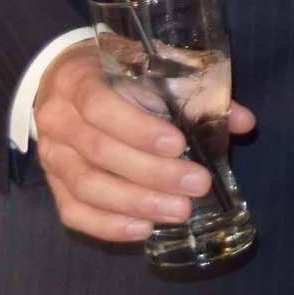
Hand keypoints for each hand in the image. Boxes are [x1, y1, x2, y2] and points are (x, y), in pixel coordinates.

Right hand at [31, 47, 256, 240]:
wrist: (63, 81)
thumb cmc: (116, 72)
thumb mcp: (149, 66)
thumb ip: (194, 90)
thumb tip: (242, 122)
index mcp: (77, 80)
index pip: (100, 106)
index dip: (138, 128)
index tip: (178, 145)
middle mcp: (58, 120)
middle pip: (100, 152)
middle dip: (152, 173)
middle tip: (197, 184)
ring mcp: (51, 156)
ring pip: (88, 187)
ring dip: (136, 203)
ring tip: (178, 211)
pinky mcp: (54, 185)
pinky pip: (74, 212)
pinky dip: (108, 225)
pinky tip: (143, 229)